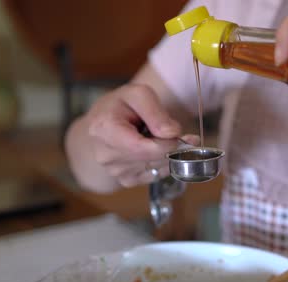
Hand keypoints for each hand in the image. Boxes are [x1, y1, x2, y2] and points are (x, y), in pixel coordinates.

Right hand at [83, 84, 197, 187]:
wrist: (104, 121)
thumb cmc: (121, 105)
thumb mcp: (138, 94)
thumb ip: (155, 112)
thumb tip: (172, 133)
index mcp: (105, 131)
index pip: (144, 148)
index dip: (169, 143)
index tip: (181, 133)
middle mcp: (107, 156)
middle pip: (153, 159)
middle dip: (172, 147)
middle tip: (183, 136)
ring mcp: (115, 171)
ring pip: (157, 168)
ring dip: (169, 155)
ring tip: (165, 139)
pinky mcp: (125, 180)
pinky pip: (155, 175)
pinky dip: (163, 163)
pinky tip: (157, 150)